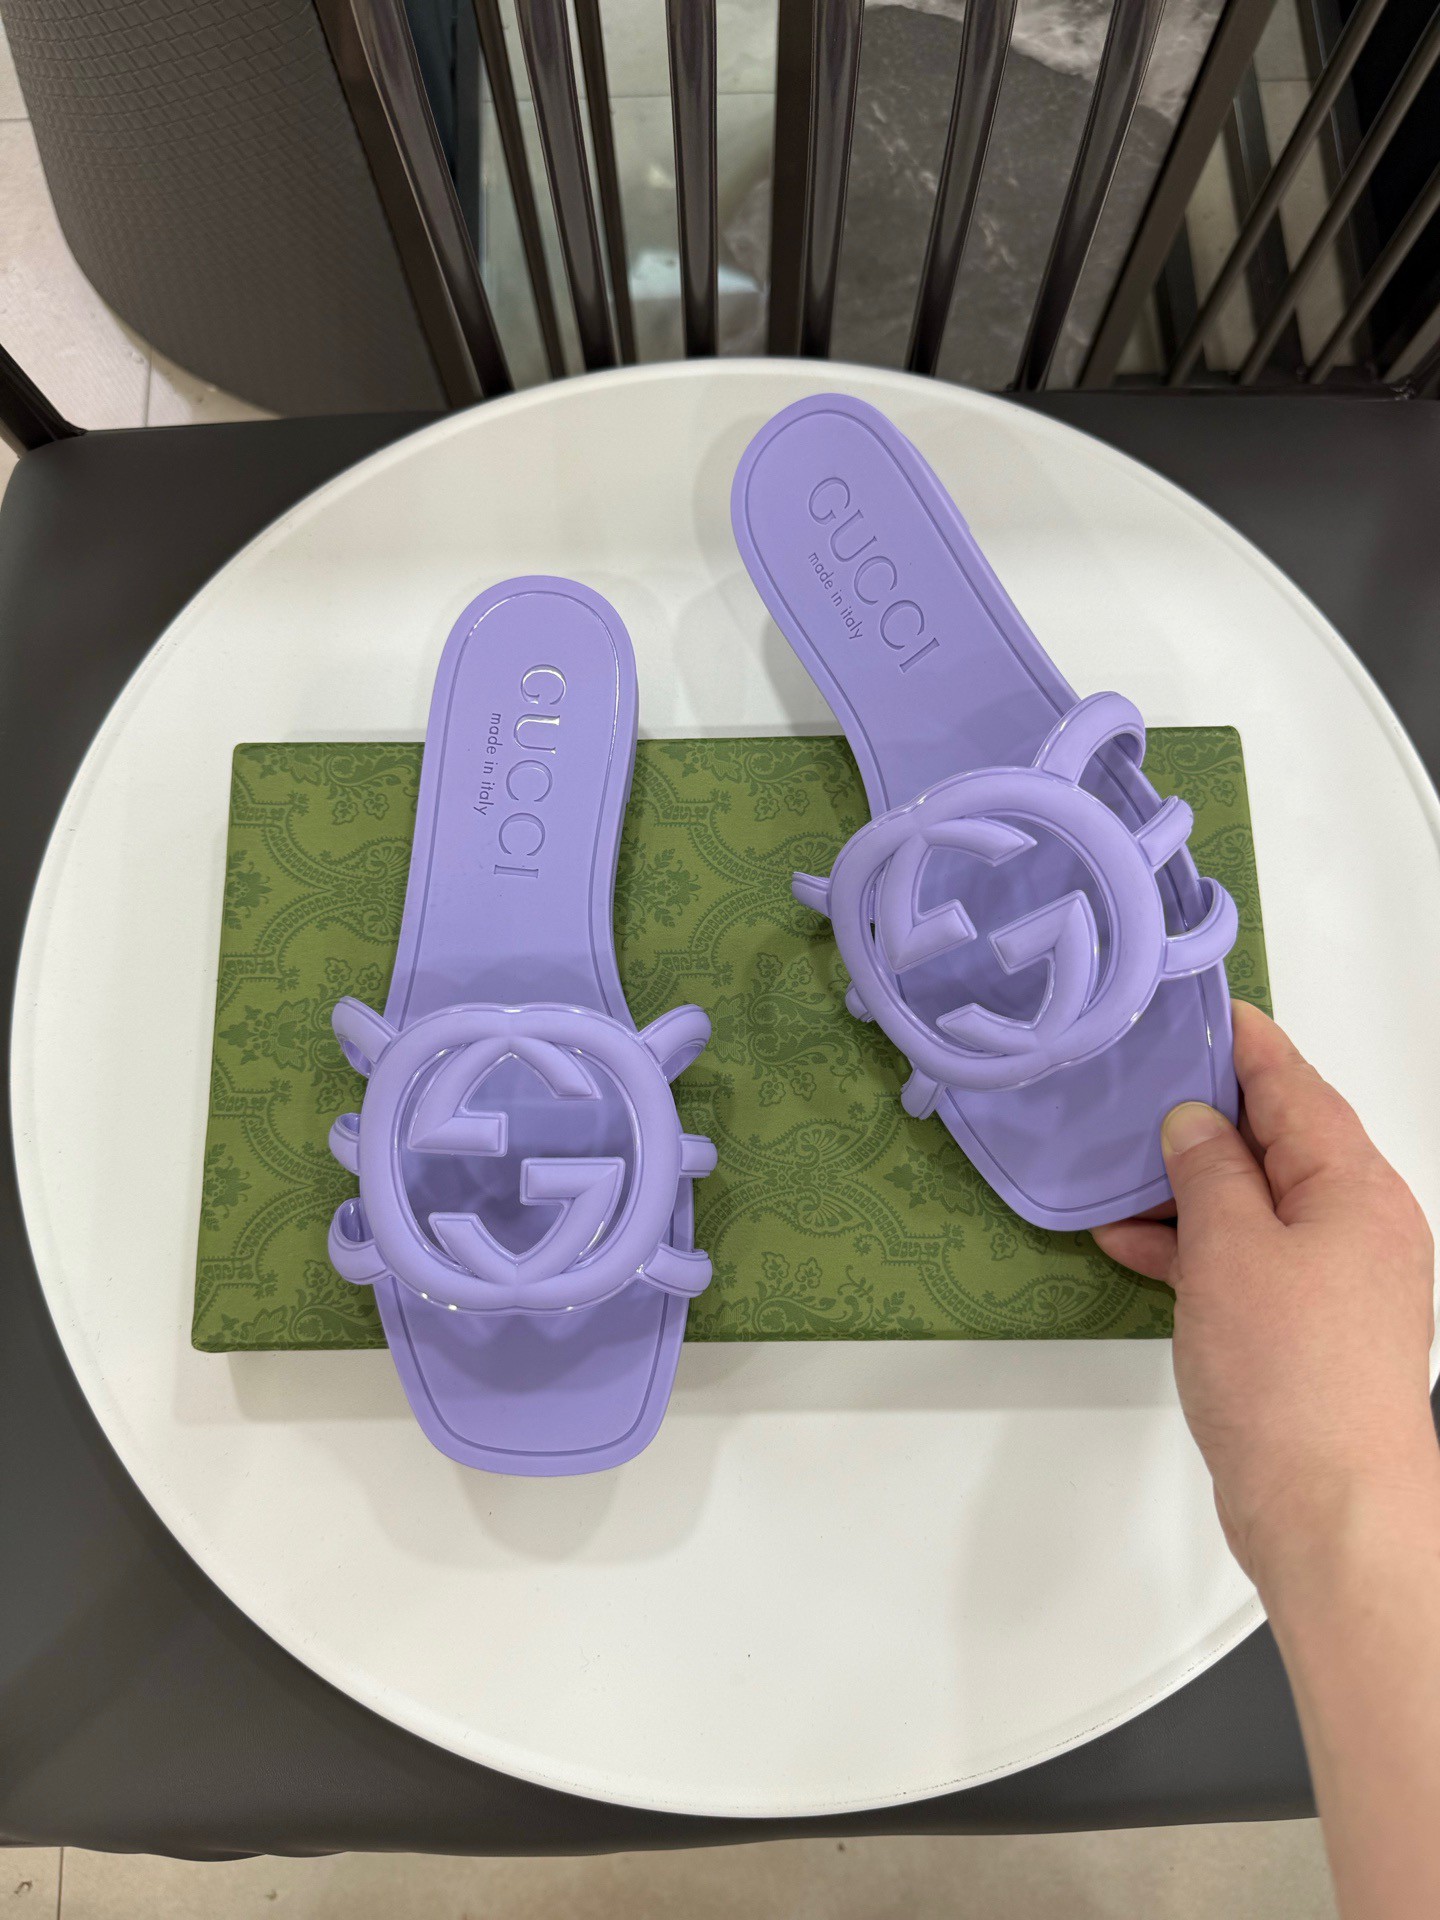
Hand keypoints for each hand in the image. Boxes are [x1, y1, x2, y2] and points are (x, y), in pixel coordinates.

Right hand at [1094, 1000, 1436, 1589]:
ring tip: (1112, 1159)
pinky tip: (1129, 1241)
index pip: (1293, 1084)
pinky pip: (1245, 1257)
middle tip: (1131, 1074)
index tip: (1188, 1002)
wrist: (1332, 1510)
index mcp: (1354, 1185)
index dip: (1240, 1040)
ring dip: (1187, 1182)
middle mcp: (1356, 1222)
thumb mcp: (1230, 1248)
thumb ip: (1209, 1170)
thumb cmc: (1288, 1371)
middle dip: (1204, 1109)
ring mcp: (1334, 1278)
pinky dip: (1192, 1244)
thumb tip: (1193, 1119)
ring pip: (1254, 1200)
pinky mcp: (1305, 1328)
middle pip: (1277, 1139)